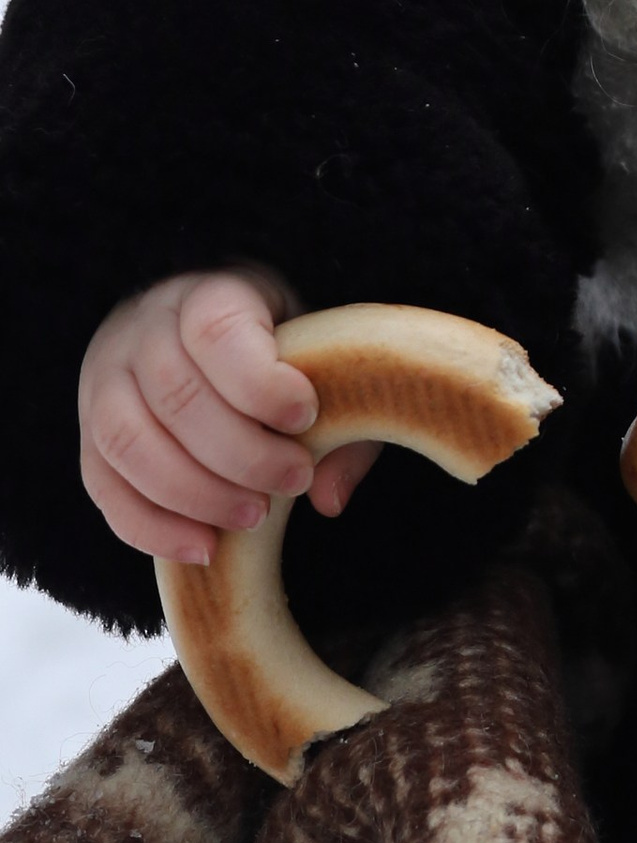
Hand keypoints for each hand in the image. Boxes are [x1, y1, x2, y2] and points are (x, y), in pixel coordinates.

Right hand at [79, 271, 378, 568]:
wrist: (203, 340)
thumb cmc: (281, 352)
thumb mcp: (322, 363)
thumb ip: (343, 425)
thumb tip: (329, 499)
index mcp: (207, 294)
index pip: (217, 333)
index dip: (260, 382)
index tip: (305, 416)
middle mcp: (143, 330)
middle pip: (176, 397)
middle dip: (241, 453)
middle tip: (293, 479)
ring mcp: (105, 382)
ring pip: (130, 444)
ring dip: (195, 494)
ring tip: (255, 517)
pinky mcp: (89, 436)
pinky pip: (104, 488)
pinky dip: (151, 528)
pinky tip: (204, 548)